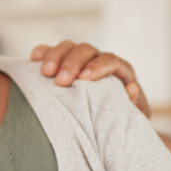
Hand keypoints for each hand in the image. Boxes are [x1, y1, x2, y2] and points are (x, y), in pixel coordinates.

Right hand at [31, 41, 150, 117]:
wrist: (112, 124)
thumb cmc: (125, 120)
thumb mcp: (135, 116)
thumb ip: (136, 104)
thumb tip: (131, 89)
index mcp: (120, 70)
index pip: (111, 60)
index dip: (98, 67)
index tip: (85, 79)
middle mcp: (99, 60)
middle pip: (86, 50)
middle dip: (72, 63)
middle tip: (61, 81)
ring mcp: (80, 60)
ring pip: (68, 47)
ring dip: (55, 56)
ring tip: (45, 72)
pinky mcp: (64, 64)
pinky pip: (52, 52)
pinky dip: (44, 52)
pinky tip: (34, 57)